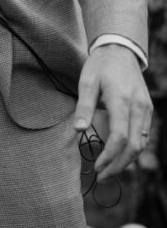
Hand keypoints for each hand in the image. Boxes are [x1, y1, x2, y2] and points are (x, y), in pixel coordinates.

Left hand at [74, 44, 152, 180]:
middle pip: (133, 146)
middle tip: (102, 177)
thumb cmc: (100, 66)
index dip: (109, 156)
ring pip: (141, 144)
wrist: (120, 50)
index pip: (119, 137)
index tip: (96, 167)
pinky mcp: (148, 110)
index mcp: (121, 100)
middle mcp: (138, 107)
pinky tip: (119, 155)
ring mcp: (146, 109)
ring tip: (109, 170)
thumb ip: (84, 106)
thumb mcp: (87, 81)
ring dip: (126, 161)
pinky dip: (133, 149)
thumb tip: (79, 130)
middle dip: (118, 166)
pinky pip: (143, 136)